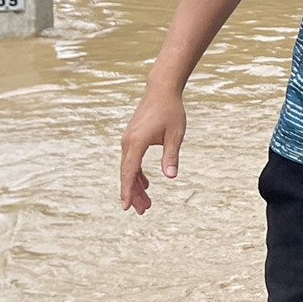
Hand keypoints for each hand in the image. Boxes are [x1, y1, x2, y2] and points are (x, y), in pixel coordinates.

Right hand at [120, 89, 186, 213]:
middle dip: (134, 193)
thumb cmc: (171, 111)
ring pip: (129, 168)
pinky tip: (145, 184)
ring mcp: (128, 140)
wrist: (161, 90)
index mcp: (136, 143)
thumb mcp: (175, 135)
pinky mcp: (132, 138)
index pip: (129, 172)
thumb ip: (171, 156)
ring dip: (136, 185)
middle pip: (128, 174)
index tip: (127, 207)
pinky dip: (138, 173)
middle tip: (143, 211)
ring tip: (146, 202)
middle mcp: (128, 142)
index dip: (128, 191)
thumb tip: (170, 176)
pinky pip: (132, 160)